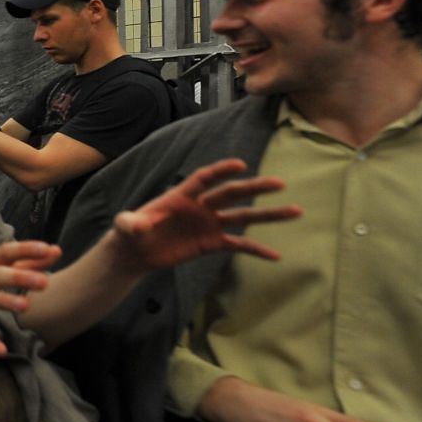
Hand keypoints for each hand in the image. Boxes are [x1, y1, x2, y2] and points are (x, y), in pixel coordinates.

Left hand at [109, 159, 301, 271]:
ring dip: (268, 215)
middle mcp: (201, 206)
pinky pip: (238, 245)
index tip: (240, 165)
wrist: (136, 251)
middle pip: (231, 194)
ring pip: (243, 217)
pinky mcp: (211, 243)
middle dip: (254, 188)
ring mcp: (209, 224)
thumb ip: (131, 222)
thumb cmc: (130, 232)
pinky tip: (276, 256)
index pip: (204, 179)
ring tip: (295, 211)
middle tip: (279, 184)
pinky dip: (256, 249)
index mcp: (181, 195)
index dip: (220, 171)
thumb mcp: (126, 227)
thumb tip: (138, 224)